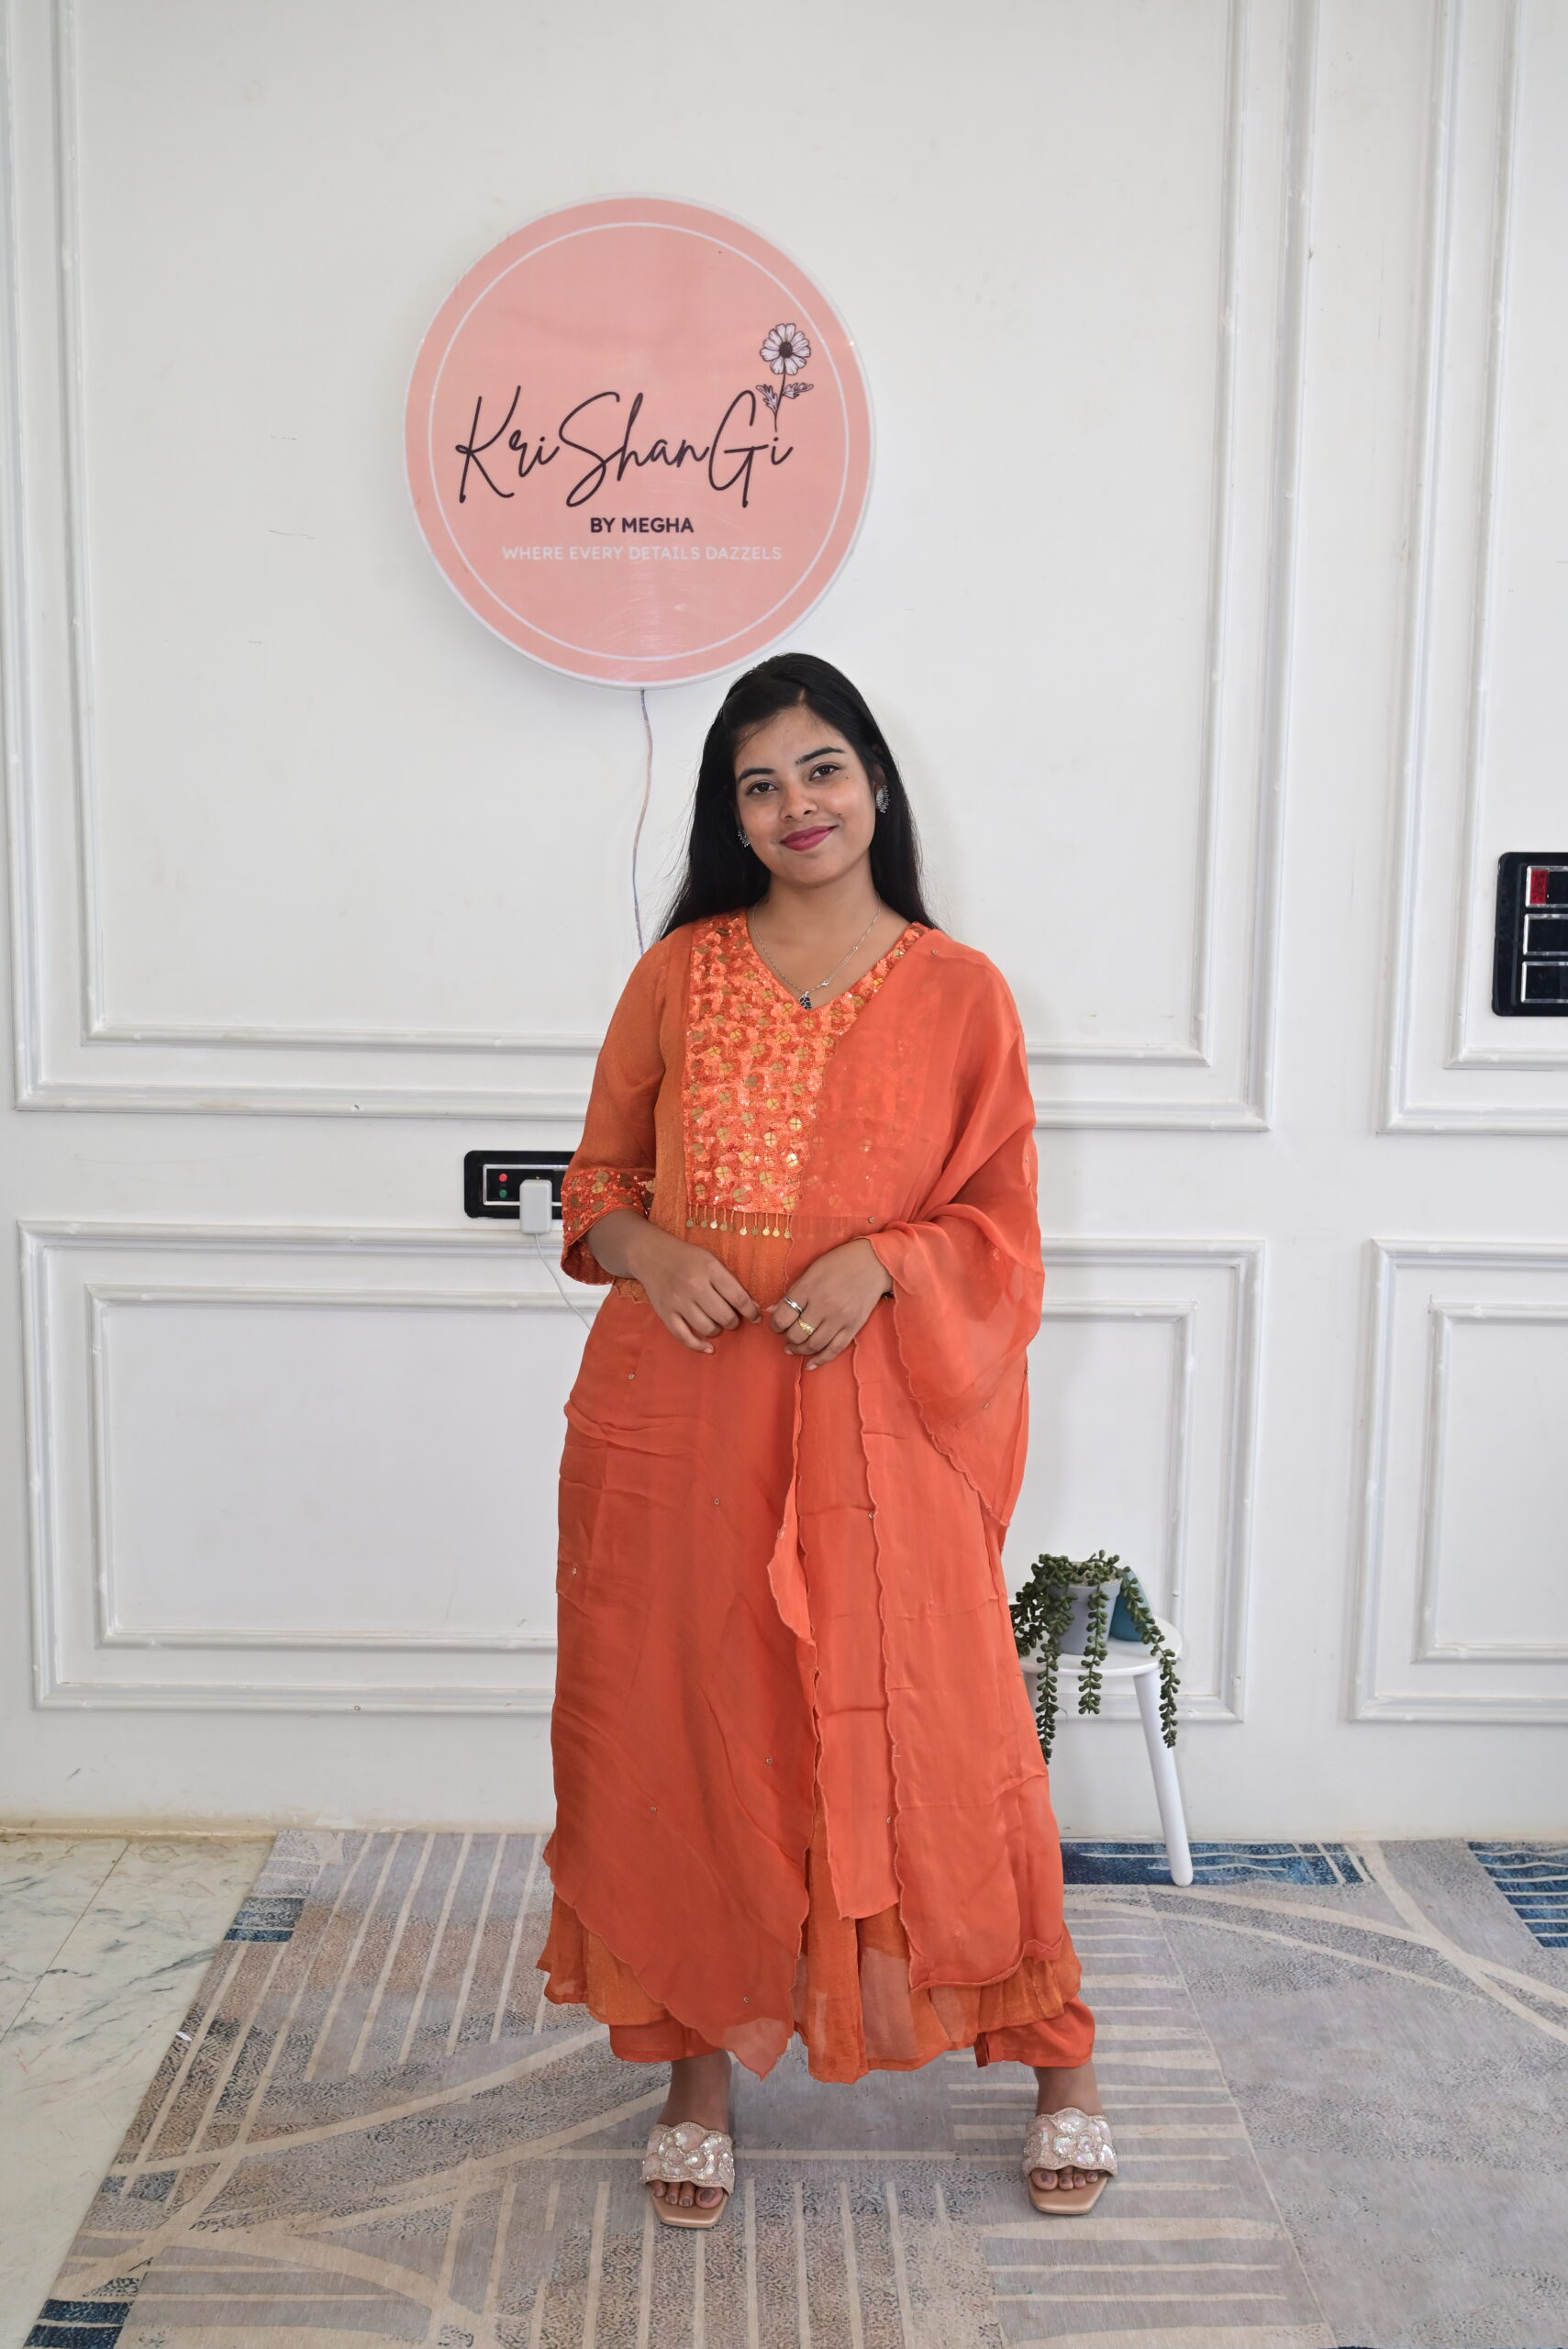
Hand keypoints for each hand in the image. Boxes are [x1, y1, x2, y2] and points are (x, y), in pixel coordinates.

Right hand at [621, 1223, 761, 1354]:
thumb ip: (729, 1281)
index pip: (738, 1298)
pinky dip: (699, 1345)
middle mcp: (694, 1286)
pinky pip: (684, 1336)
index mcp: (710, 1269)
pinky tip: (709, 1347)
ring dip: (718, 1330)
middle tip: (733, 1319)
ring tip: (718, 1324)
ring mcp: (678, 1301)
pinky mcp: (665, 1313)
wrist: (651, 1254)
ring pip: (707, 1328)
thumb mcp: (711, 1260)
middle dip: (734, 1322)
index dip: (751, 1311)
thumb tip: (751, 1306)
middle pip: (725, 1316)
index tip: (756, 1317)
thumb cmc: (687, 1258)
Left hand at [768, 1239, 892, 1368]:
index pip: (783, 1316)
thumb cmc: (839, 1262)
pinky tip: (810, 1364)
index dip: (775, 1325)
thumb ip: (793, 1292)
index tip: (777, 1325)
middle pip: (796, 1334)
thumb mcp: (811, 1271)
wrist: (874, 1263)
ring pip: (813, 1345)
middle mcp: (823, 1305)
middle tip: (788, 1335)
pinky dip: (820, 1360)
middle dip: (788, 1337)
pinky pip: (834, 1349)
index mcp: (809, 1288)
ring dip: (800, 1350)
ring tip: (794, 1348)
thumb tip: (773, 1311)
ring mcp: (839, 1318)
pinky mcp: (853, 1327)